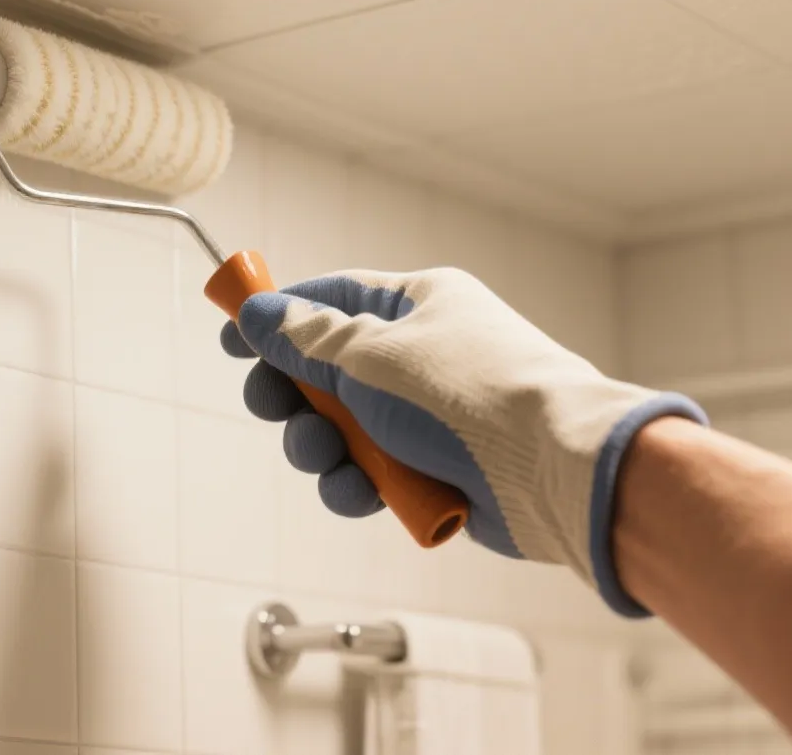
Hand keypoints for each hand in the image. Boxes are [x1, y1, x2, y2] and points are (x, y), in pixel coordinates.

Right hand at [221, 267, 705, 617]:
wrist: (560, 473)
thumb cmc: (475, 397)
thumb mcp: (373, 357)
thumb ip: (308, 339)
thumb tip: (261, 313)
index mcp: (420, 304)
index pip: (331, 298)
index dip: (276, 317)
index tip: (231, 338)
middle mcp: (426, 354)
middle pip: (328, 370)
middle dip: (295, 397)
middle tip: (273, 408)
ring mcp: (434, 414)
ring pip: (345, 430)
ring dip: (323, 449)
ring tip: (329, 461)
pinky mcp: (440, 468)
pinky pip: (375, 473)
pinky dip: (360, 485)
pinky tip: (363, 494)